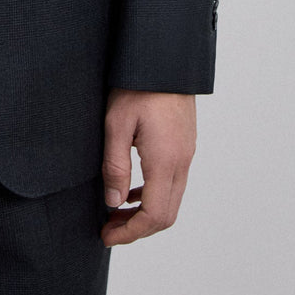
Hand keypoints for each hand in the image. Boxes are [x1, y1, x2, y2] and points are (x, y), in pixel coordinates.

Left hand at [100, 89, 195, 246]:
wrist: (163, 57)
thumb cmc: (137, 85)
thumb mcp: (116, 123)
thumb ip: (115, 166)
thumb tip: (114, 203)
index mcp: (166, 160)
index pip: (154, 215)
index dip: (130, 232)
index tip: (107, 236)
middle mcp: (182, 161)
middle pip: (166, 214)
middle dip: (138, 229)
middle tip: (109, 229)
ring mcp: (187, 153)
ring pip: (172, 199)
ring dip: (146, 213)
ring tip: (116, 212)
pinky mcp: (185, 144)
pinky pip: (173, 182)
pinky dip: (153, 195)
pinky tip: (132, 189)